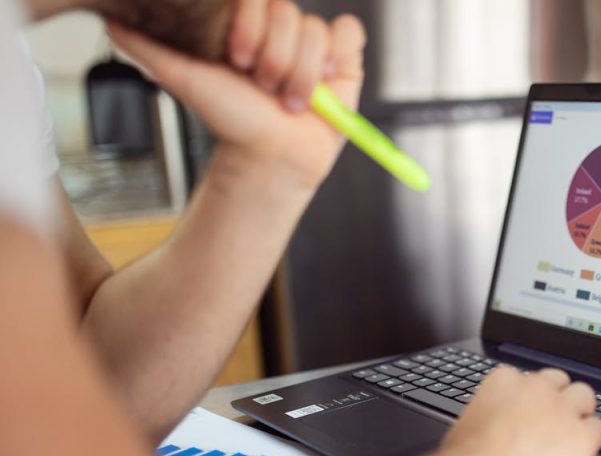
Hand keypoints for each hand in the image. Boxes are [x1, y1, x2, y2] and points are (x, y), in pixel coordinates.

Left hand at [106, 1, 364, 190]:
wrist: (270, 157)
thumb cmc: (231, 121)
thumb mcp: (186, 80)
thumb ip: (150, 49)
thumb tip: (111, 22)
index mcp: (249, 23)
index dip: (251, 27)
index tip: (238, 61)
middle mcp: (282, 30)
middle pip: (290, 13)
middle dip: (275, 58)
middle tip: (264, 88)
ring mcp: (315, 44)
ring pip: (317, 31)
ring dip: (303, 73)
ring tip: (290, 101)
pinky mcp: (345, 60)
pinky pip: (350, 34)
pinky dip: (339, 55)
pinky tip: (326, 80)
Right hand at [436, 367, 600, 455]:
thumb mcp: (468, 424)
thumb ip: (489, 413)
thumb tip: (492, 424)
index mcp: (506, 381)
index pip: (527, 378)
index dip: (529, 398)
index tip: (528, 412)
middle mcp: (537, 388)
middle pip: (559, 380)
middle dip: (557, 398)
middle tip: (552, 422)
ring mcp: (562, 410)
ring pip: (584, 396)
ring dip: (579, 412)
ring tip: (570, 434)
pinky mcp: (582, 436)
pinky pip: (598, 429)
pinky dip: (590, 440)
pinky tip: (579, 454)